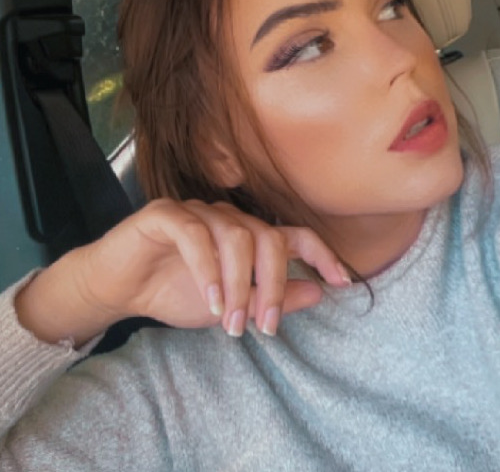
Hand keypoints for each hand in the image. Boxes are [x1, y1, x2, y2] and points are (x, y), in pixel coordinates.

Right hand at [17, 199, 349, 345]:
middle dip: (272, 285)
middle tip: (266, 326)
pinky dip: (207, 268)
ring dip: (238, 284)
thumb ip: (274, 298)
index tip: (342, 283)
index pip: (295, 236)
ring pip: (235, 237)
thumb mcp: (233, 305)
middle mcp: (230, 218)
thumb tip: (320, 293)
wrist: (119, 289)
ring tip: (231, 321)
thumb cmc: (177, 292)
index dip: (322, 254)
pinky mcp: (166, 214)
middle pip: (269, 238)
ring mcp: (199, 211)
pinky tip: (209, 299)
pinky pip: (195, 234)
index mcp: (250, 235)